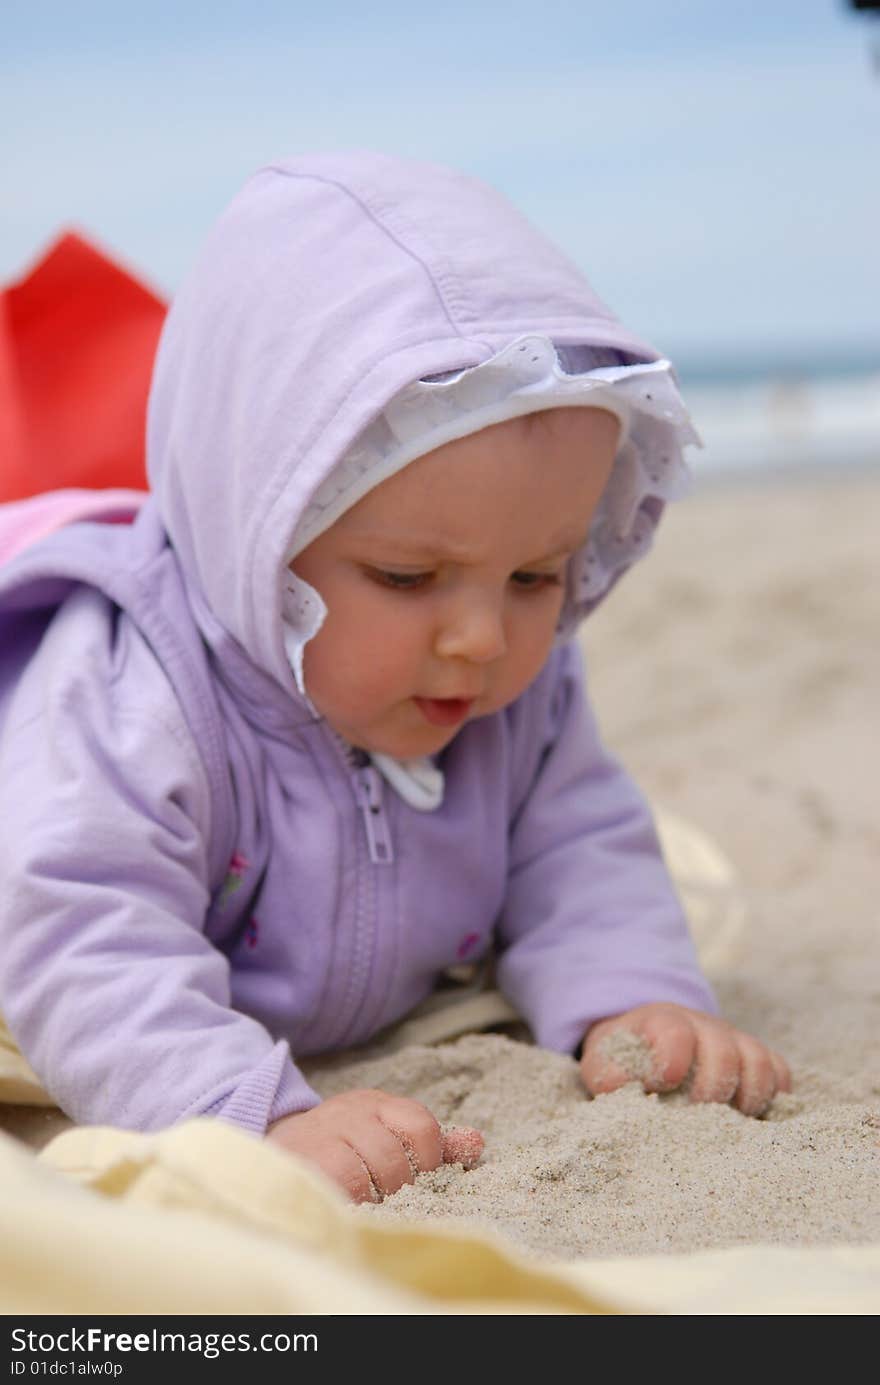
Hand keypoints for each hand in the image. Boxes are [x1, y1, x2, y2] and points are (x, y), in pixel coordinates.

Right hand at [266, 1087, 483, 1201]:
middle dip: (396, 1189)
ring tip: (366, 1208)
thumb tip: (476, 1143)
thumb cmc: (344, 1145)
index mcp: (379, 1105)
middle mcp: (351, 1112)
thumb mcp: (387, 1134)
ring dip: (368, 1200)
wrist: (278, 1144)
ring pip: (360, 1175)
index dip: (428, 1162)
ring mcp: (321, 1135)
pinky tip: (345, 1209)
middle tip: (390, 1203)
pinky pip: (329, 1187)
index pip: (421, 1127)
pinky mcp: (296, 1160)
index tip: (420, 1184)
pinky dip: (343, 1204)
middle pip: (392, 1157)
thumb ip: (430, 1144)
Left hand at [579, 1002, 790, 1116]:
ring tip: (727, 1125)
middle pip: (725, 1053)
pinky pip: (780, 1073)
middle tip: (694, 1117)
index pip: (676, 1033)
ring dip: (748, 1099)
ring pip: (761, 1062)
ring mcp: (735, 1041)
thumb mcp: (604, 1065)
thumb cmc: (624, 1059)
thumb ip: (611, 1077)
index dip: (672, 1062)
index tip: (663, 1086)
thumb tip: (629, 1093)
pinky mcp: (755, 1058)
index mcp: (663, 1022)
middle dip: (712, 1091)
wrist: (646, 1040)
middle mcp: (705, 1027)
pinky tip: (751, 1119)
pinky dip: (773, 1098)